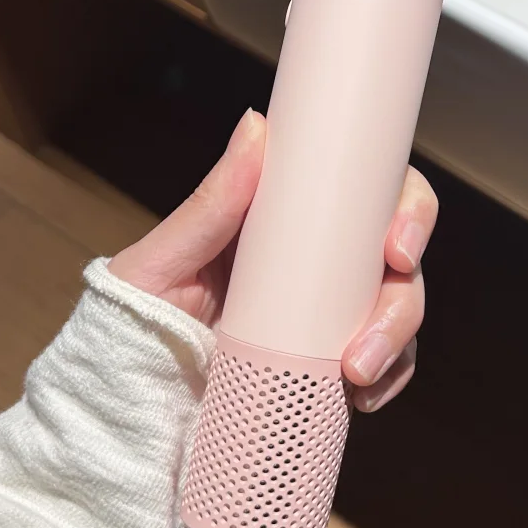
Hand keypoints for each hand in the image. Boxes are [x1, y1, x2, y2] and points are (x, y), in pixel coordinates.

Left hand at [108, 110, 434, 412]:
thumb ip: (211, 202)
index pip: (372, 196)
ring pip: (399, 311)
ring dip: (396, 340)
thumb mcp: (166, 260)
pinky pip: (385, 367)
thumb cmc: (133, 319)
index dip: (409, 210)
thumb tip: (256, 124)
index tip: (398, 244)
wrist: (117, 403)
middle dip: (404, 295)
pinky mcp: (326, 366)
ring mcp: (328, 315)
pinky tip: (362, 399)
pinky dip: (388, 381)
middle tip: (377, 330)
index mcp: (290, 221)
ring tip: (357, 376)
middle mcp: (321, 262)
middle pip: (399, 260)